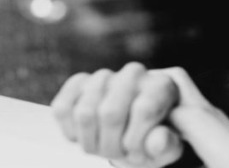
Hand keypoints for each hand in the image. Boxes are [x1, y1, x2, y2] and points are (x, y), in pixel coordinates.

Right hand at [51, 62, 183, 167]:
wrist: (133, 132)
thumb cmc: (152, 141)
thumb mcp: (166, 148)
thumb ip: (166, 145)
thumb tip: (158, 141)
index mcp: (162, 86)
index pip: (144, 110)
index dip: (135, 141)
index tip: (137, 155)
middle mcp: (135, 73)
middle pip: (110, 113)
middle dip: (111, 145)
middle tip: (118, 155)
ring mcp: (106, 76)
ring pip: (85, 113)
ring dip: (91, 142)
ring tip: (105, 146)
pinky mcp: (78, 82)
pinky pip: (62, 109)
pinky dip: (71, 132)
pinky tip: (88, 136)